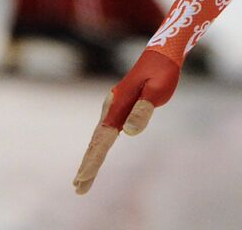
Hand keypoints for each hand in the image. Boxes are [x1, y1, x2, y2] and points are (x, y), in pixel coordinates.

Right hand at [72, 48, 180, 194]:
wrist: (163, 53)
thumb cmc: (163, 72)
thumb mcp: (158, 91)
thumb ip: (144, 110)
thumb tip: (129, 132)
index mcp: (118, 107)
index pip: (103, 140)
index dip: (93, 161)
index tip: (83, 179)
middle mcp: (111, 108)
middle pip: (96, 142)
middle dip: (87, 165)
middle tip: (78, 188)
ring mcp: (113, 107)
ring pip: (98, 138)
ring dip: (90, 158)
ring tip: (81, 179)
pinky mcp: (119, 107)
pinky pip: (105, 132)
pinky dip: (98, 147)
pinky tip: (96, 155)